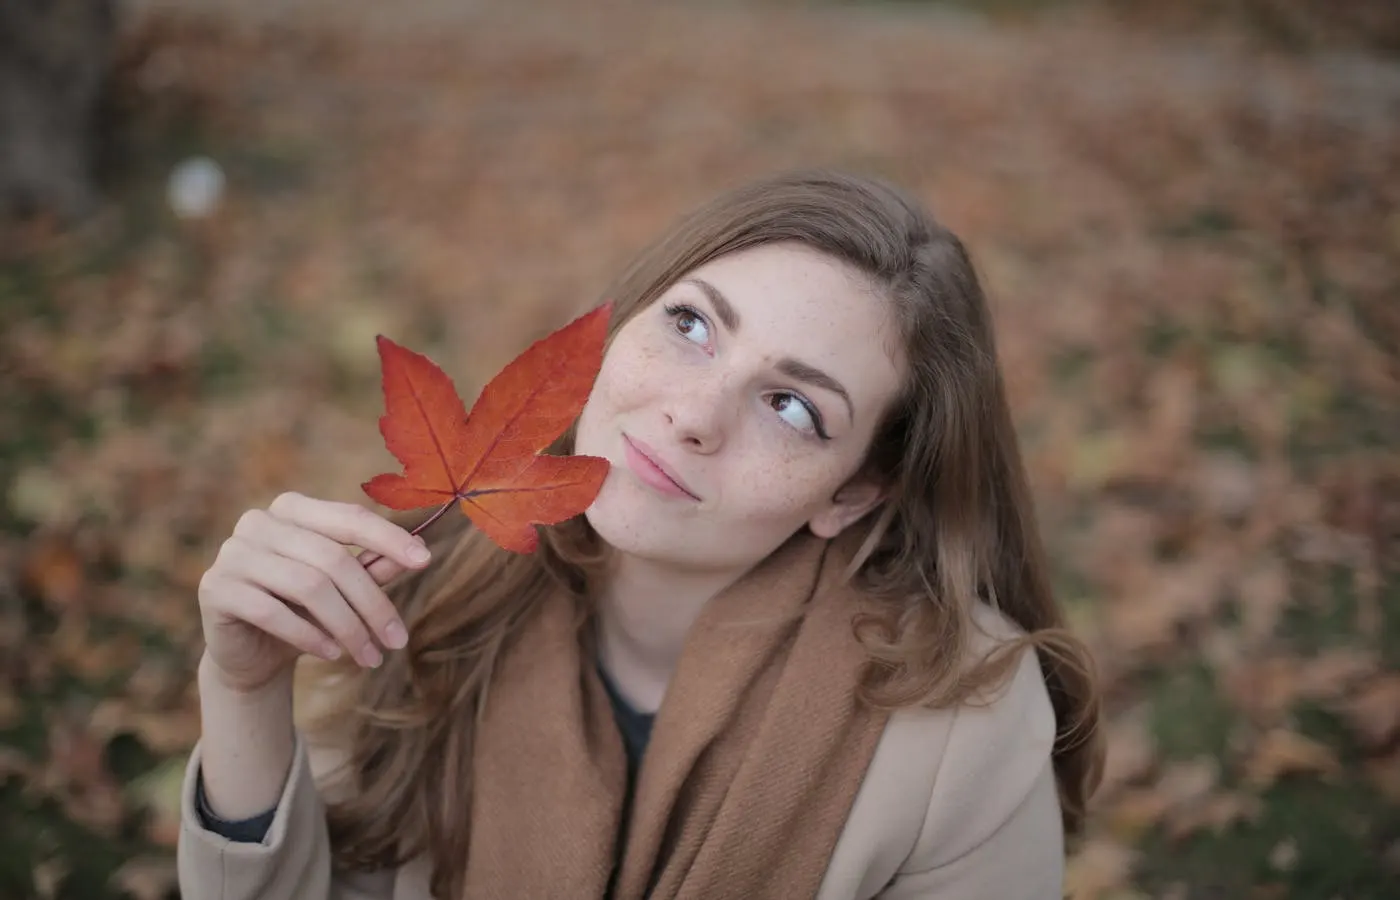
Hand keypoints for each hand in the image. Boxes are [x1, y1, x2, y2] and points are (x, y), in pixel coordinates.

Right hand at [197, 491, 432, 693]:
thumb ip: (374, 566)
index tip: (425, 561)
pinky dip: (308, 636)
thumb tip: (420, 549)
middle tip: (397, 640)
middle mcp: (258, 522)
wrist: (250, 652)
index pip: (349, 517)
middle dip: (372, 603)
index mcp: (293, 509)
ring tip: (370, 656)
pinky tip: (332, 653)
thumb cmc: (305, 611)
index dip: (389, 538)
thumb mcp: (345, 589)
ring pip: (308, 586)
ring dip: (347, 626)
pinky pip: (271, 612)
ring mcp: (232, 553)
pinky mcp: (215, 588)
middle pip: (333, 559)